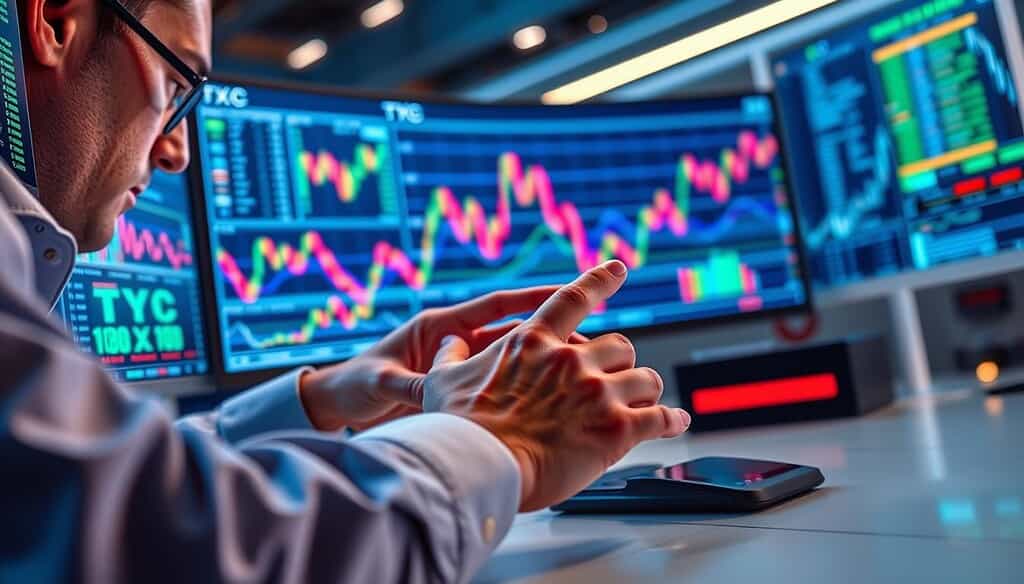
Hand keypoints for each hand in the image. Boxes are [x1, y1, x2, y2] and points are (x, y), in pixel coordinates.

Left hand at [299, 286, 581, 430]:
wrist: (339, 404)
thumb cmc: (355, 386)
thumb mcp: (380, 383)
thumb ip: (408, 385)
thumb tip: (432, 390)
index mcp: (437, 327)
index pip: (495, 306)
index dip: (531, 298)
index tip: (567, 291)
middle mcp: (454, 341)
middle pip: (513, 334)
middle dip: (550, 335)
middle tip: (587, 344)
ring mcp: (460, 363)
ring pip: (514, 360)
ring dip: (543, 364)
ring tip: (580, 373)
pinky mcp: (460, 387)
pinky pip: (502, 384)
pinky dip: (526, 387)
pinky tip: (551, 398)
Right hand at [422, 260, 691, 510]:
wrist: (477, 467)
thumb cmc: (458, 429)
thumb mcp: (442, 382)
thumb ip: (450, 357)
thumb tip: (446, 343)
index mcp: (533, 343)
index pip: (573, 299)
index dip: (599, 281)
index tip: (618, 269)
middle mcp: (571, 360)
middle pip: (620, 346)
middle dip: (620, 364)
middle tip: (615, 380)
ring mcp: (597, 393)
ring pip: (646, 379)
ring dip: (645, 392)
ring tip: (644, 405)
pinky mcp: (617, 429)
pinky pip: (661, 418)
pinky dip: (672, 420)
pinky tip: (676, 423)